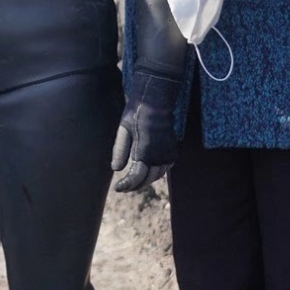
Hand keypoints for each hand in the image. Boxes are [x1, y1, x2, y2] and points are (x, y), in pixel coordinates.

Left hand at [111, 67, 182, 191]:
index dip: (127, 185)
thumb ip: (120, 151)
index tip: (118, 188)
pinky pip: (165, 168)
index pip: (137, 176)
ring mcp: (168, 154)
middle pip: (148, 179)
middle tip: (124, 186)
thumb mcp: (123, 130)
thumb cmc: (136, 113)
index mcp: (145, 151)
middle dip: (135, 185)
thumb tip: (116, 169)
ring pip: (157, 175)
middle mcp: (159, 155)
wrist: (156, 101)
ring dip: (146, 180)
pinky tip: (146, 170)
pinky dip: (156, 172)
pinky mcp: (173, 151)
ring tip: (133, 181)